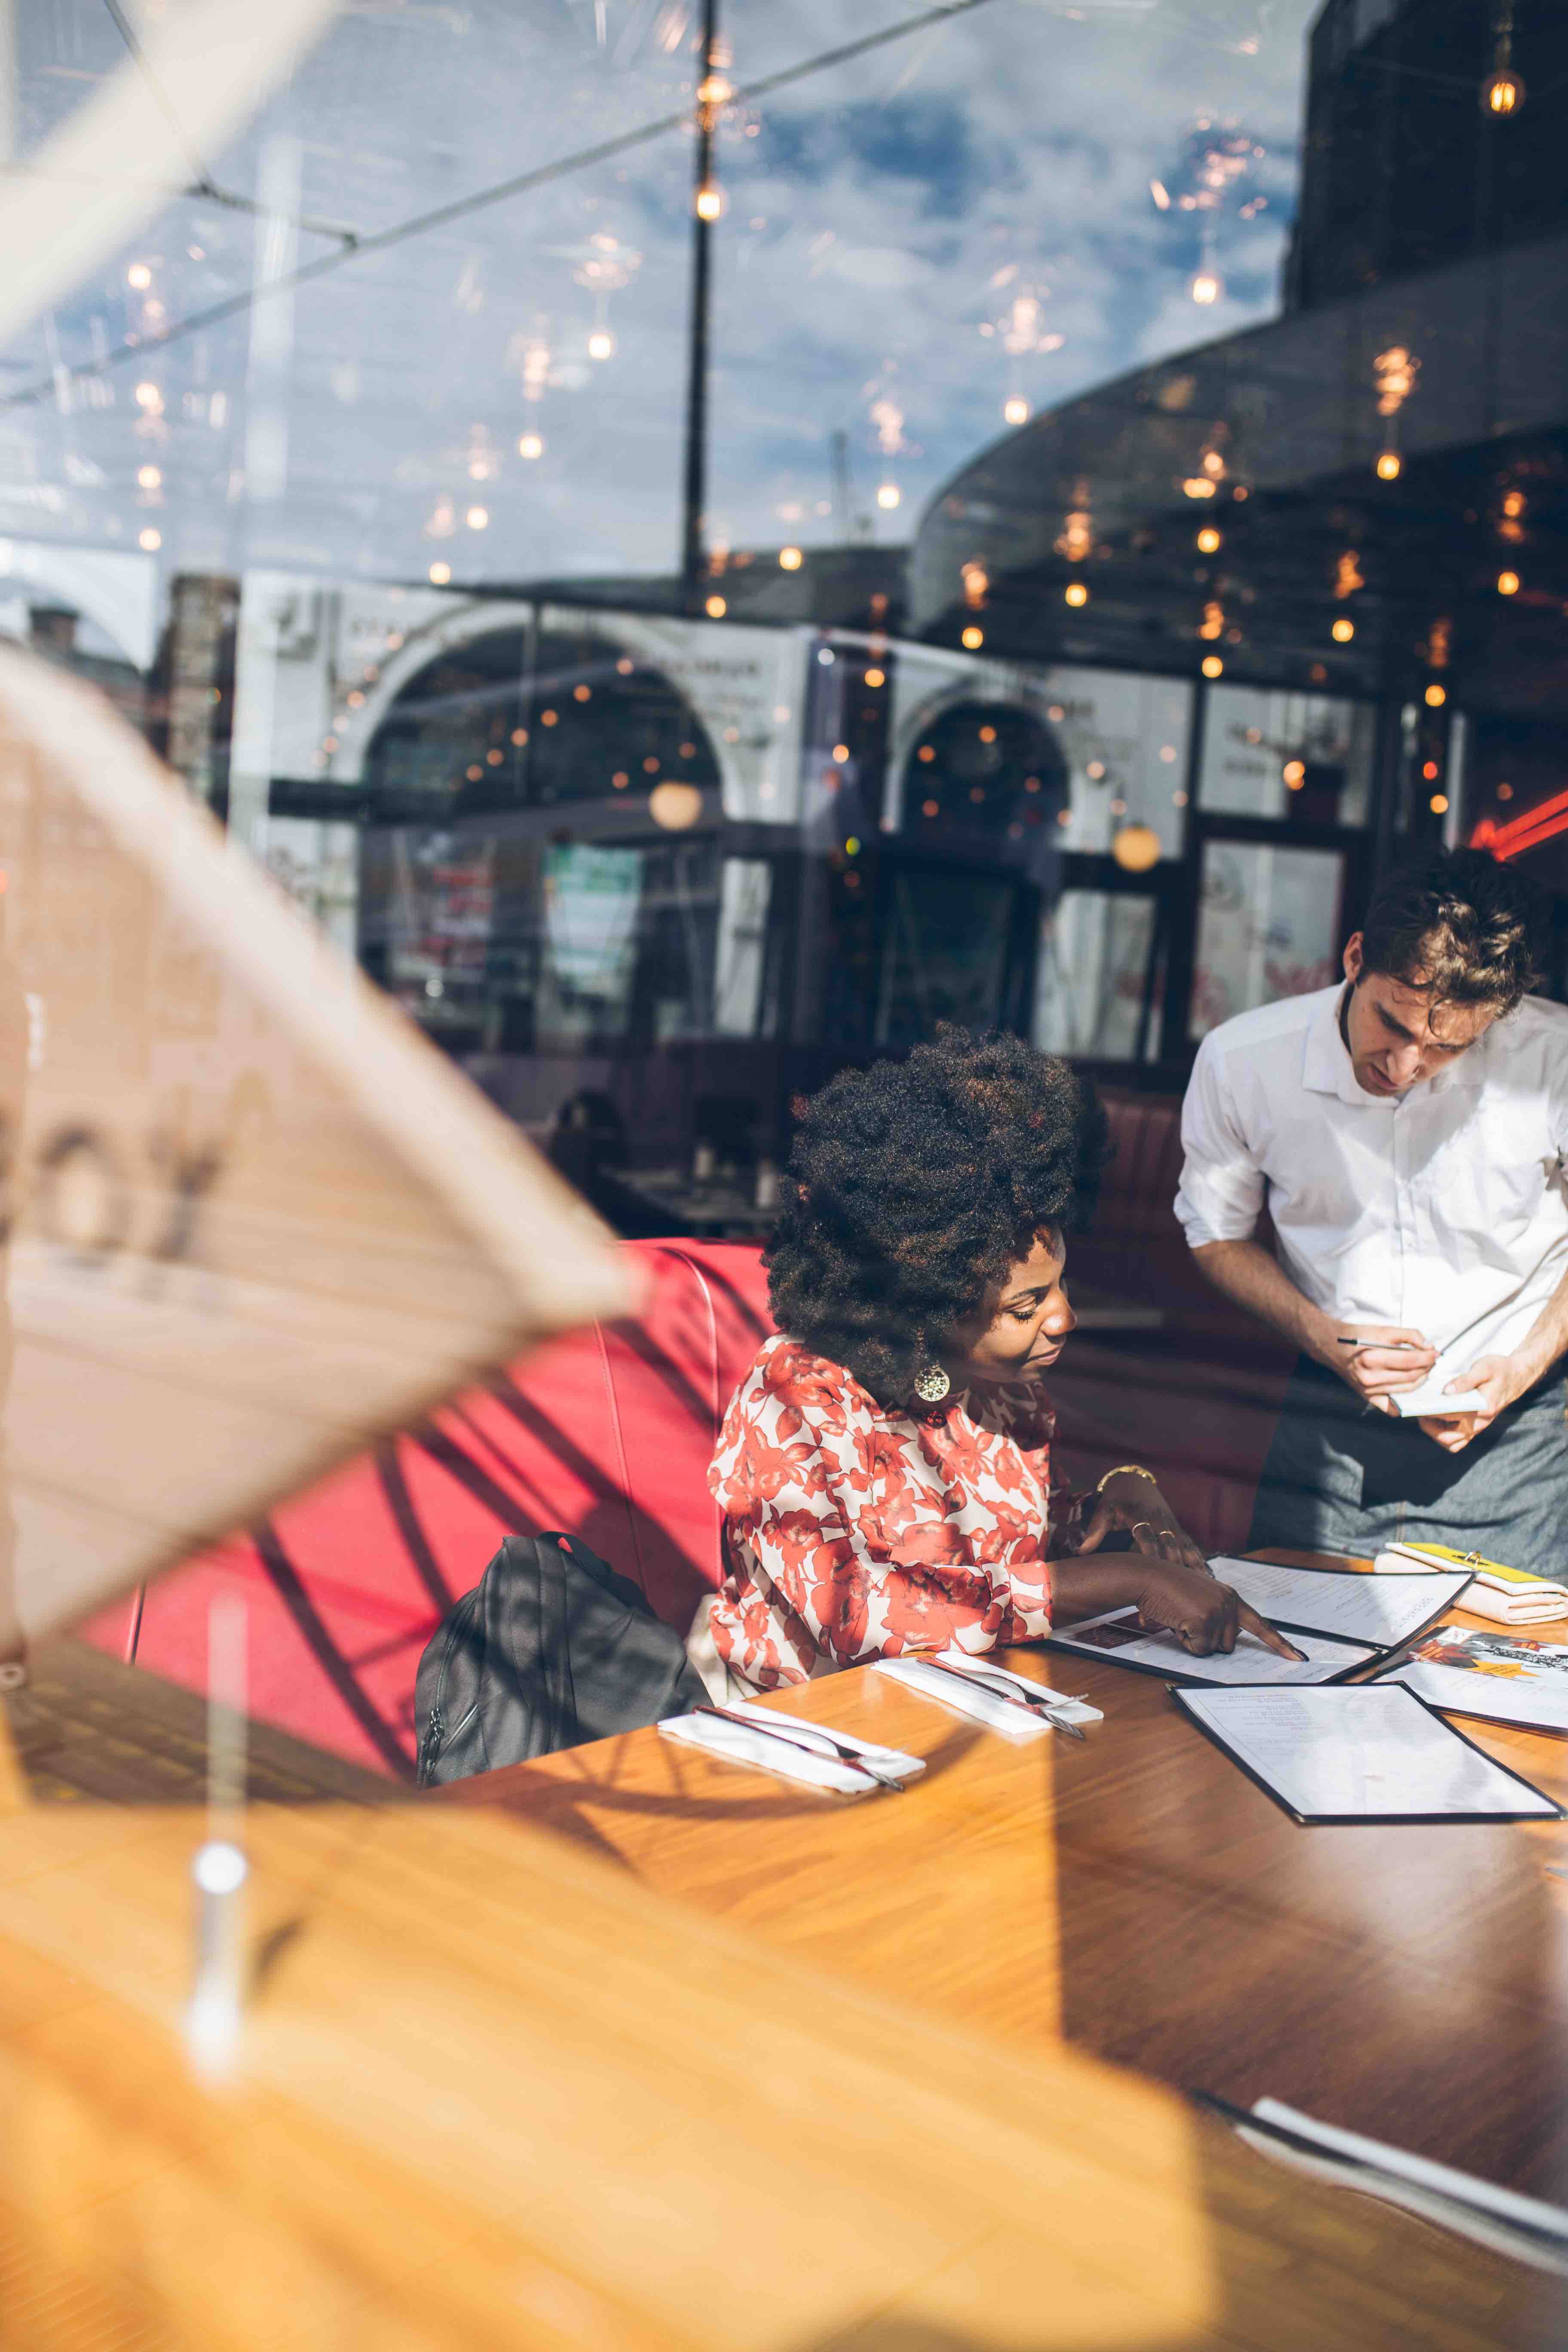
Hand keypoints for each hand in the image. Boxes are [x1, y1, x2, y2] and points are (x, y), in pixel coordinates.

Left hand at [1079, 1473, 1209, 1576]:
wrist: (1135, 1481)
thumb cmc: (1116, 1499)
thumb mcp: (1103, 1509)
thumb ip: (1095, 1529)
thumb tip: (1081, 1551)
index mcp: (1139, 1515)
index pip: (1146, 1537)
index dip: (1149, 1555)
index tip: (1152, 1569)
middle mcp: (1159, 1519)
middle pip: (1168, 1545)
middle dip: (1171, 1568)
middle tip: (1173, 1592)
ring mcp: (1171, 1524)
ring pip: (1183, 1546)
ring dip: (1189, 1566)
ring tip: (1197, 1589)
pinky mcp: (1178, 1528)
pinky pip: (1190, 1544)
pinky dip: (1198, 1559)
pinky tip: (1207, 1576)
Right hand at [1129, 1559, 1305, 1660]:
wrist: (1147, 1576)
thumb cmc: (1167, 1589)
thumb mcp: (1200, 1598)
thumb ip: (1218, 1615)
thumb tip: (1222, 1645)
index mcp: (1231, 1597)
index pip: (1260, 1624)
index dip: (1279, 1643)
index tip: (1298, 1657)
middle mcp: (1230, 1603)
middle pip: (1228, 1645)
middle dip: (1206, 1640)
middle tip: (1187, 1619)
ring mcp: (1218, 1611)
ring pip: (1212, 1650)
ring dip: (1194, 1641)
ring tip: (1180, 1617)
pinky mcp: (1204, 1620)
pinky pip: (1198, 1650)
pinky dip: (1185, 1642)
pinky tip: (1176, 1621)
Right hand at [1325, 1323, 1435, 1412]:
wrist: (1333, 1347)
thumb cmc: (1357, 1337)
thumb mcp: (1382, 1330)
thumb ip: (1408, 1335)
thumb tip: (1429, 1346)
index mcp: (1371, 1358)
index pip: (1410, 1360)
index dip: (1427, 1357)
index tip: (1436, 1353)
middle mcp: (1369, 1377)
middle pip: (1410, 1376)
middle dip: (1427, 1368)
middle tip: (1432, 1360)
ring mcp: (1368, 1390)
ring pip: (1406, 1390)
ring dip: (1421, 1380)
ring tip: (1424, 1370)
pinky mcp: (1368, 1398)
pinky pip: (1392, 1407)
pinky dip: (1404, 1401)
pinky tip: (1410, 1388)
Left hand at [1417, 1352, 1529, 1452]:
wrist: (1517, 1375)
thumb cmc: (1500, 1369)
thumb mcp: (1484, 1367)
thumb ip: (1465, 1380)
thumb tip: (1446, 1391)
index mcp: (1483, 1408)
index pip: (1451, 1416)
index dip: (1431, 1412)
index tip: (1419, 1405)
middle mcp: (1480, 1422)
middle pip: (1450, 1439)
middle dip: (1430, 1429)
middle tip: (1420, 1412)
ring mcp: (1478, 1427)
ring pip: (1453, 1443)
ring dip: (1436, 1434)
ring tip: (1426, 1416)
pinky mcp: (1475, 1426)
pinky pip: (1457, 1439)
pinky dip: (1444, 1434)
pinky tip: (1435, 1418)